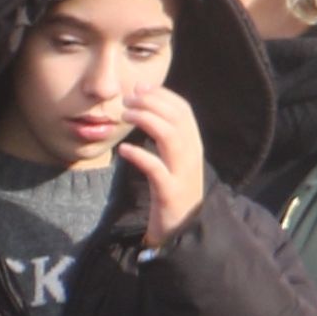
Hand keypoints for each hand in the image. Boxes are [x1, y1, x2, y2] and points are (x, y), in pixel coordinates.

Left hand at [119, 81, 208, 241]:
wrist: (183, 228)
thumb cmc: (172, 191)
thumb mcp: (171, 160)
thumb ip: (165, 138)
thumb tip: (147, 112)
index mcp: (193, 144)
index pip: (183, 110)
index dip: (163, 95)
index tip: (140, 87)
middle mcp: (192, 154)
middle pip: (177, 118)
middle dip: (153, 102)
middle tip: (128, 99)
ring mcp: (182, 172)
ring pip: (171, 137)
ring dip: (147, 120)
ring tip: (125, 115)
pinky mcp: (170, 191)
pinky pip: (156, 169)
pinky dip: (140, 156)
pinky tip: (124, 150)